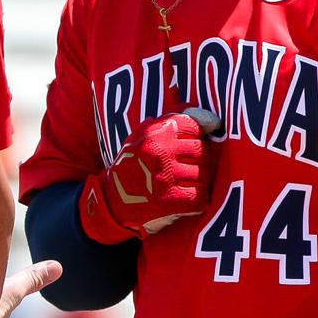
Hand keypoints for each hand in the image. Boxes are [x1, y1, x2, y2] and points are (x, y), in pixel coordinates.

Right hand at [79, 108, 219, 243]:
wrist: (111, 201)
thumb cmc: (132, 165)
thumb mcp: (142, 136)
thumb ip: (171, 121)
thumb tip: (206, 116)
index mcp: (154, 132)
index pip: (193, 125)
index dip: (194, 137)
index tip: (187, 147)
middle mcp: (160, 151)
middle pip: (202, 151)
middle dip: (198, 161)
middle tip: (185, 169)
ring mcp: (165, 176)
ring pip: (204, 175)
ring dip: (197, 183)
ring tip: (183, 185)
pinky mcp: (169, 201)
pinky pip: (199, 197)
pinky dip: (196, 201)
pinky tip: (185, 200)